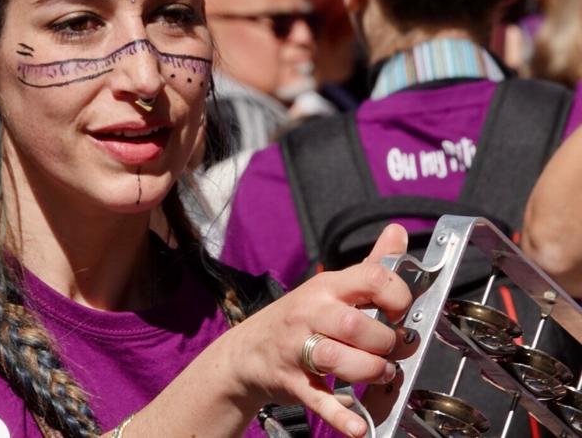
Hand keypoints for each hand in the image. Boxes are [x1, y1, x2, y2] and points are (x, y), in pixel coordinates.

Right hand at [231, 224, 410, 436]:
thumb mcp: (330, 287)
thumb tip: (399, 231)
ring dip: (370, 372)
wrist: (247, 352)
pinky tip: (359, 427)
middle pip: (358, 326)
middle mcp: (311, 313)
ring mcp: (297, 348)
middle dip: (387, 345)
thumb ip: (371, 264)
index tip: (402, 313)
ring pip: (339, 360)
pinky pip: (319, 399)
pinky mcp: (291, 381)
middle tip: (392, 352)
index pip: (372, 278)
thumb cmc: (299, 318)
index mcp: (326, 287)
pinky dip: (341, 416)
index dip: (398, 296)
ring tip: (379, 374)